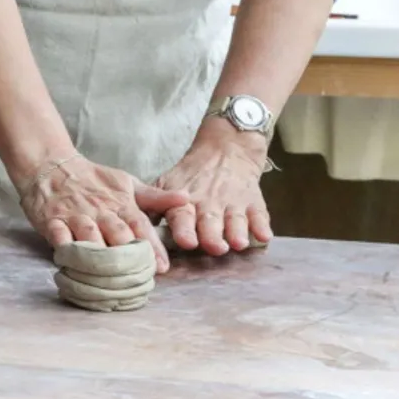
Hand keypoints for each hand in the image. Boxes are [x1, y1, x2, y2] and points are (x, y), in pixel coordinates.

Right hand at [16, 153, 188, 271]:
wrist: (51, 166)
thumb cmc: (93, 180)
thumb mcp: (127, 183)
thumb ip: (156, 197)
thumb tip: (187, 198)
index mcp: (121, 203)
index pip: (140, 226)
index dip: (152, 247)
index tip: (163, 267)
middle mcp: (100, 210)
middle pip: (117, 234)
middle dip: (129, 256)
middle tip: (138, 277)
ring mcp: (75, 215)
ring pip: (90, 236)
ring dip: (100, 255)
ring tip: (110, 277)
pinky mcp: (51, 220)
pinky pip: (59, 235)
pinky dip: (65, 247)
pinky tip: (71, 261)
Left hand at [155, 132, 272, 255]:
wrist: (226, 150)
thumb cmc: (190, 175)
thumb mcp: (167, 184)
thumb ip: (154, 206)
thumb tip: (133, 229)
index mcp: (185, 200)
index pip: (182, 214)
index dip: (184, 228)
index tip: (186, 242)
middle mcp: (209, 202)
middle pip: (210, 221)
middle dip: (211, 235)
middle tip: (214, 248)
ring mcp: (233, 202)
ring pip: (235, 219)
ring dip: (237, 232)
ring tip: (238, 243)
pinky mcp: (253, 201)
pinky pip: (260, 214)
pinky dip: (263, 225)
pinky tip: (265, 236)